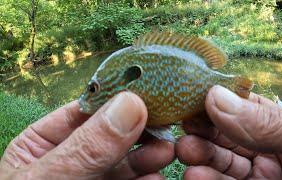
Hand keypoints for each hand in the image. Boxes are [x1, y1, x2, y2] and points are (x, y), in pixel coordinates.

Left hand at [0, 92, 173, 179]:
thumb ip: (86, 148)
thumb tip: (129, 105)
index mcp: (47, 143)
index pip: (85, 111)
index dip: (116, 100)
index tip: (146, 94)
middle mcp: (74, 159)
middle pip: (112, 134)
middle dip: (139, 128)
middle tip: (164, 124)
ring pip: (127, 161)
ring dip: (149, 154)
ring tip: (166, 150)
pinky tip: (157, 177)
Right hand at [176, 85, 281, 178]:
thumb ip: (267, 123)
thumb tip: (216, 97)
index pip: (241, 109)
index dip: (216, 104)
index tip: (192, 103)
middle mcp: (267, 152)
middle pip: (225, 139)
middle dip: (203, 134)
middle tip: (185, 135)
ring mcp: (260, 178)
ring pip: (222, 166)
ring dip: (201, 160)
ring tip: (186, 154)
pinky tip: (195, 176)